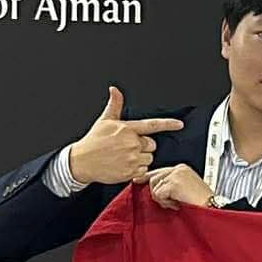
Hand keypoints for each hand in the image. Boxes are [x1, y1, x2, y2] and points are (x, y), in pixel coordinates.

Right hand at [66, 86, 183, 185]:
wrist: (82, 161)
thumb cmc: (93, 141)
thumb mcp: (104, 121)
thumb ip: (114, 105)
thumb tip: (114, 90)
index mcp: (127, 129)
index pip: (152, 125)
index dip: (168, 124)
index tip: (180, 124)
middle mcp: (131, 143)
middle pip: (152, 145)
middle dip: (144, 146)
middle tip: (128, 147)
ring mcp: (131, 158)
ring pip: (149, 158)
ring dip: (140, 158)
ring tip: (124, 156)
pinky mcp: (130, 171)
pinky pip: (143, 170)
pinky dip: (136, 170)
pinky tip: (124, 165)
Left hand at [147, 164, 214, 210]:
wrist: (211, 210)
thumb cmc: (200, 204)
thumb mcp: (184, 190)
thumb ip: (170, 185)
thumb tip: (154, 187)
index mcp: (182, 169)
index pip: (159, 171)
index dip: (148, 177)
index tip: (137, 180)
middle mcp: (179, 169)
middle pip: (153, 178)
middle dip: (158, 193)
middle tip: (172, 202)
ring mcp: (176, 175)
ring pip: (154, 186)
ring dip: (163, 199)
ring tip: (177, 203)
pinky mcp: (174, 183)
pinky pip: (158, 194)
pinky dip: (166, 202)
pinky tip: (177, 204)